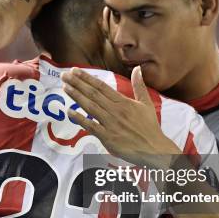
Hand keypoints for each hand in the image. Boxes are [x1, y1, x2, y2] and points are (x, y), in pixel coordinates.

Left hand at [61, 66, 180, 165]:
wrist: (154, 149)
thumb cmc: (149, 127)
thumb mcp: (146, 104)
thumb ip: (139, 86)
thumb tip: (137, 68)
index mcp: (123, 102)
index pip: (101, 87)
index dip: (87, 78)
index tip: (75, 70)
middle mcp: (115, 111)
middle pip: (93, 94)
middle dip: (77, 83)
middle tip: (64, 75)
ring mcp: (110, 124)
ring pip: (90, 107)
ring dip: (76, 96)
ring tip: (65, 87)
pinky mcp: (107, 137)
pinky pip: (91, 126)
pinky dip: (80, 119)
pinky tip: (69, 112)